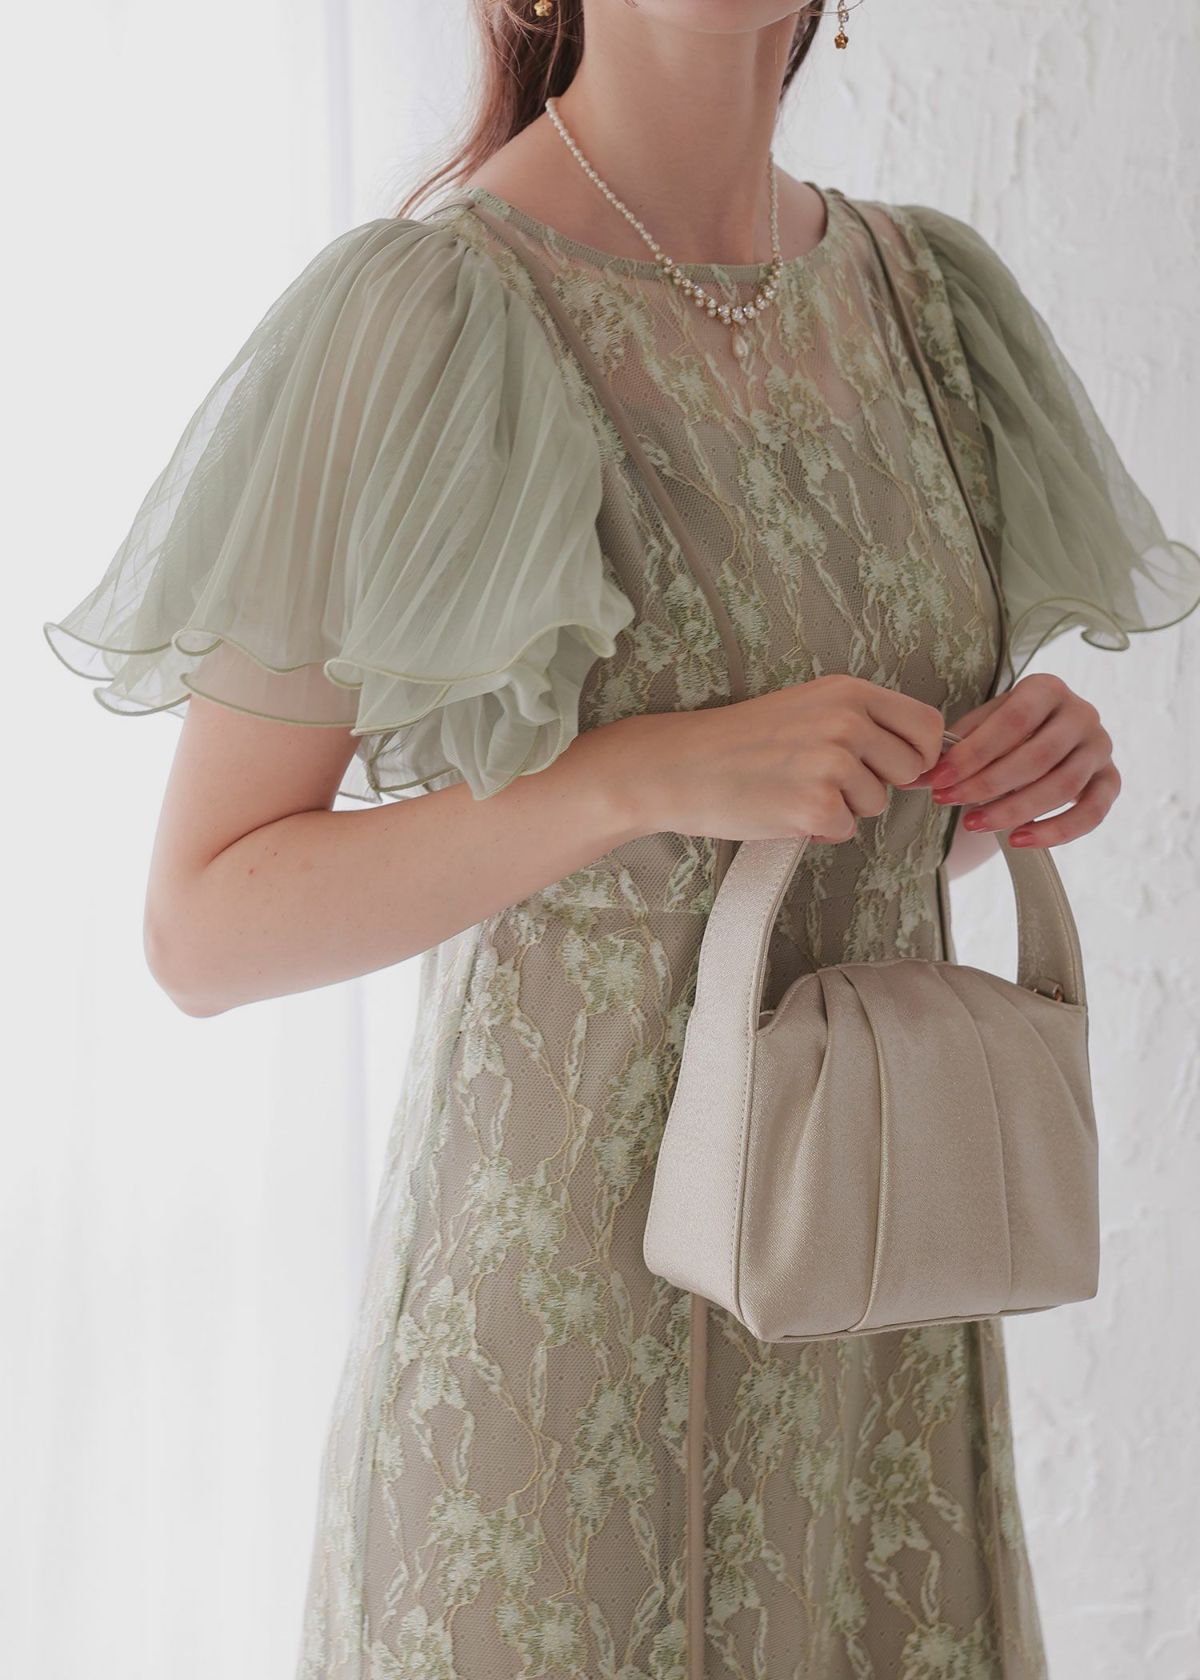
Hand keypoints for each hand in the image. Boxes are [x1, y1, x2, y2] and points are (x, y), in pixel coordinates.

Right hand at [620, 673, 947, 844]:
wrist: (680, 766)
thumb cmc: (741, 742)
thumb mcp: (808, 707)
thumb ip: (861, 723)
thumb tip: (920, 762)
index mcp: (849, 692)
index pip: (926, 725)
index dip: (919, 754)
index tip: (895, 768)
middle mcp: (848, 722)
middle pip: (910, 770)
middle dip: (878, 783)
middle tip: (828, 780)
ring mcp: (834, 765)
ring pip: (876, 804)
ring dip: (843, 808)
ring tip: (795, 790)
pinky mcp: (817, 807)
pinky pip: (846, 831)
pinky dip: (818, 831)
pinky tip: (783, 811)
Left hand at [899, 672, 1120, 846]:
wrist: (1043, 736)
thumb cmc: (1003, 732)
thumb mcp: (979, 728)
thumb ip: (952, 749)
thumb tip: (910, 778)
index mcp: (1047, 688)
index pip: (1011, 722)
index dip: (972, 755)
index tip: (937, 780)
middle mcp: (1082, 713)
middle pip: (1037, 756)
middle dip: (987, 785)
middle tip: (948, 803)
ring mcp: (1100, 747)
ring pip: (1062, 786)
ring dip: (1015, 810)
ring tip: (974, 825)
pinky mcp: (1110, 780)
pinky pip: (1092, 812)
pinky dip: (1057, 831)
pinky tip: (1018, 840)